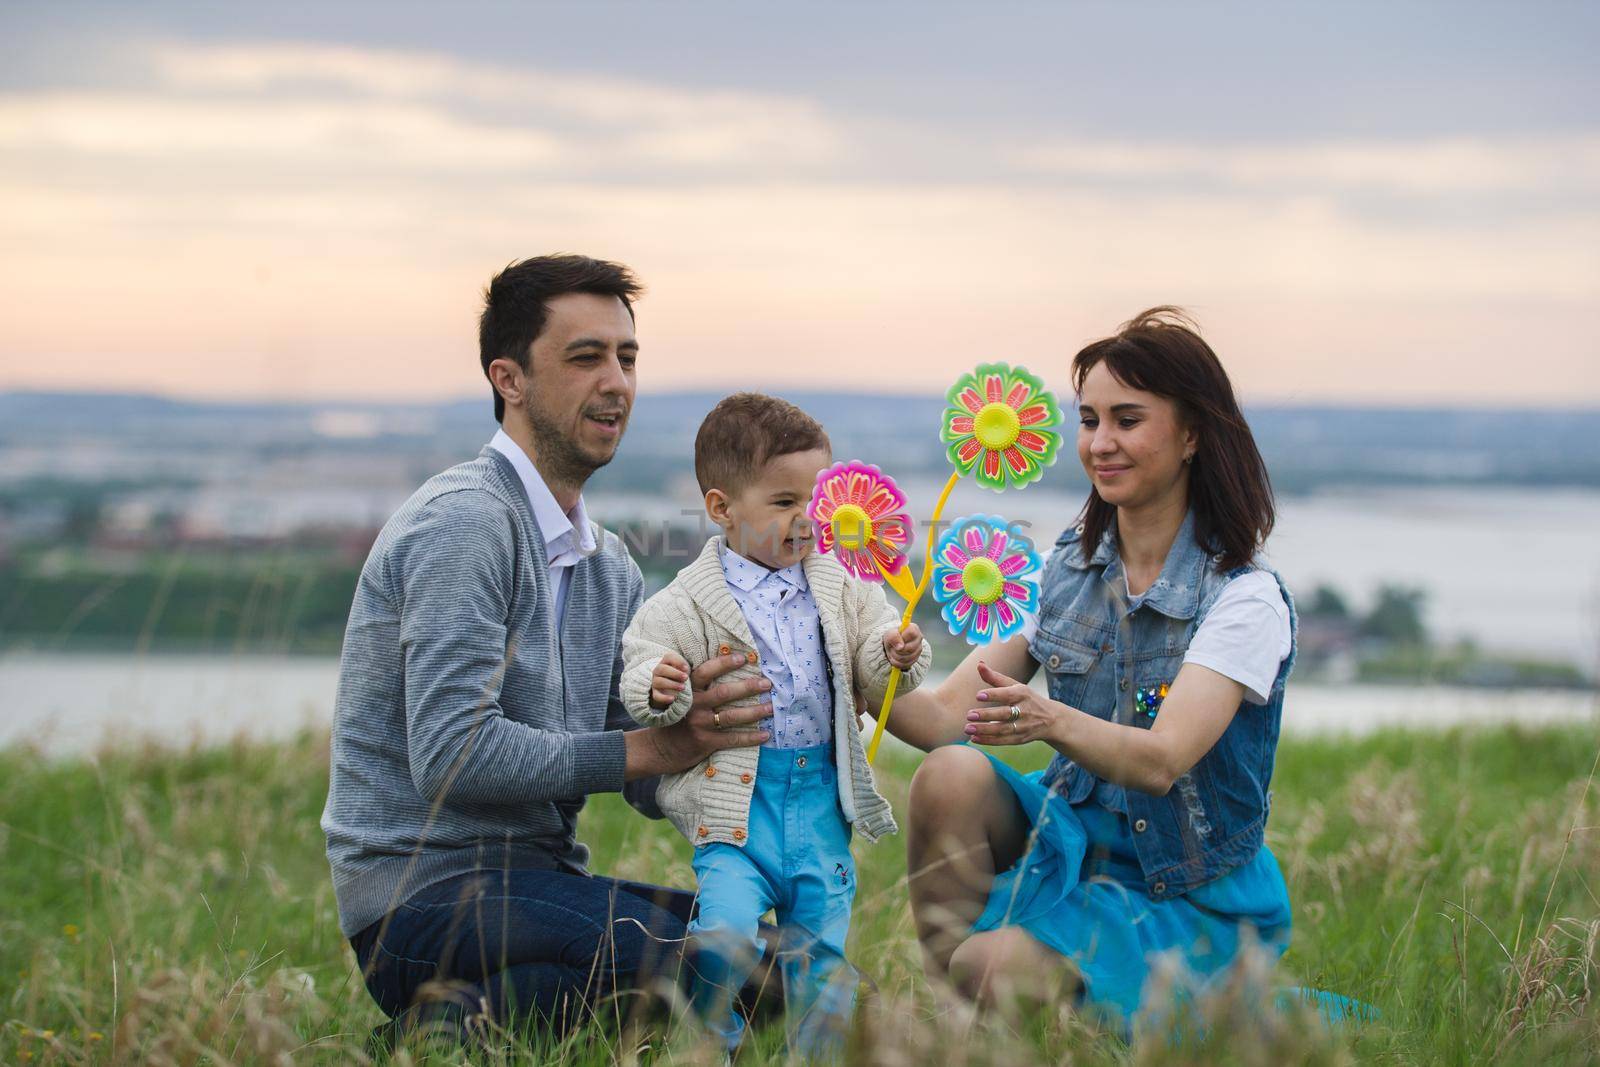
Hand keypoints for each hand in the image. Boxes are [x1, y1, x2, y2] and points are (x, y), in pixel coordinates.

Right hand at [627, 652, 772, 779]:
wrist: (660, 749)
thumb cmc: (676, 719)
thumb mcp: (680, 698)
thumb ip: (697, 686)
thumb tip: (725, 669)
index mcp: (688, 691)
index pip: (706, 672)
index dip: (724, 664)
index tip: (744, 658)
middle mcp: (694, 706)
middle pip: (724, 693)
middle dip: (748, 687)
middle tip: (766, 683)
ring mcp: (700, 725)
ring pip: (731, 716)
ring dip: (754, 712)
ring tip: (771, 708)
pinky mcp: (705, 743)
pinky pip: (732, 739)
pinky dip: (750, 737)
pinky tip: (765, 735)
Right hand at [649, 652, 688, 709]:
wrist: (672, 687)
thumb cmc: (680, 674)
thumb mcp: (684, 669)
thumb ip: (685, 667)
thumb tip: (685, 670)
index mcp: (666, 661)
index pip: (669, 657)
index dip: (678, 662)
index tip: (686, 668)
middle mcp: (658, 670)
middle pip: (662, 669)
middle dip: (675, 673)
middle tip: (686, 678)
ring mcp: (655, 681)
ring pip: (659, 682)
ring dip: (671, 684)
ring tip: (683, 687)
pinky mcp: (656, 693)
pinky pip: (657, 696)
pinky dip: (664, 698)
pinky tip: (673, 698)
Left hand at [883, 623, 923, 670]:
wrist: (893, 645)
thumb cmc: (893, 637)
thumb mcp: (889, 634)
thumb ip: (894, 637)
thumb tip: (900, 647)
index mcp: (914, 628)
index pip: (911, 633)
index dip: (903, 638)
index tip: (897, 638)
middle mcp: (919, 639)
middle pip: (910, 648)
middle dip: (898, 650)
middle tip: (892, 647)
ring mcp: (918, 650)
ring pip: (907, 658)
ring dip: (896, 656)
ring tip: (893, 651)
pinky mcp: (915, 659)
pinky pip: (906, 664)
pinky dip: (897, 662)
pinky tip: (895, 657)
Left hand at [963, 660, 1067, 746]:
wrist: (1052, 720)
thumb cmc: (1027, 699)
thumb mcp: (1015, 686)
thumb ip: (995, 677)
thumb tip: (979, 664)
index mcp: (1023, 694)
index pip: (1008, 694)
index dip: (993, 695)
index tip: (978, 695)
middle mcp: (1025, 711)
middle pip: (1005, 714)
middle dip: (986, 715)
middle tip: (969, 715)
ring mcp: (1023, 726)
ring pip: (1003, 730)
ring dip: (984, 730)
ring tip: (967, 728)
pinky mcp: (1021, 739)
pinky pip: (1003, 741)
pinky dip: (989, 741)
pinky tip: (974, 738)